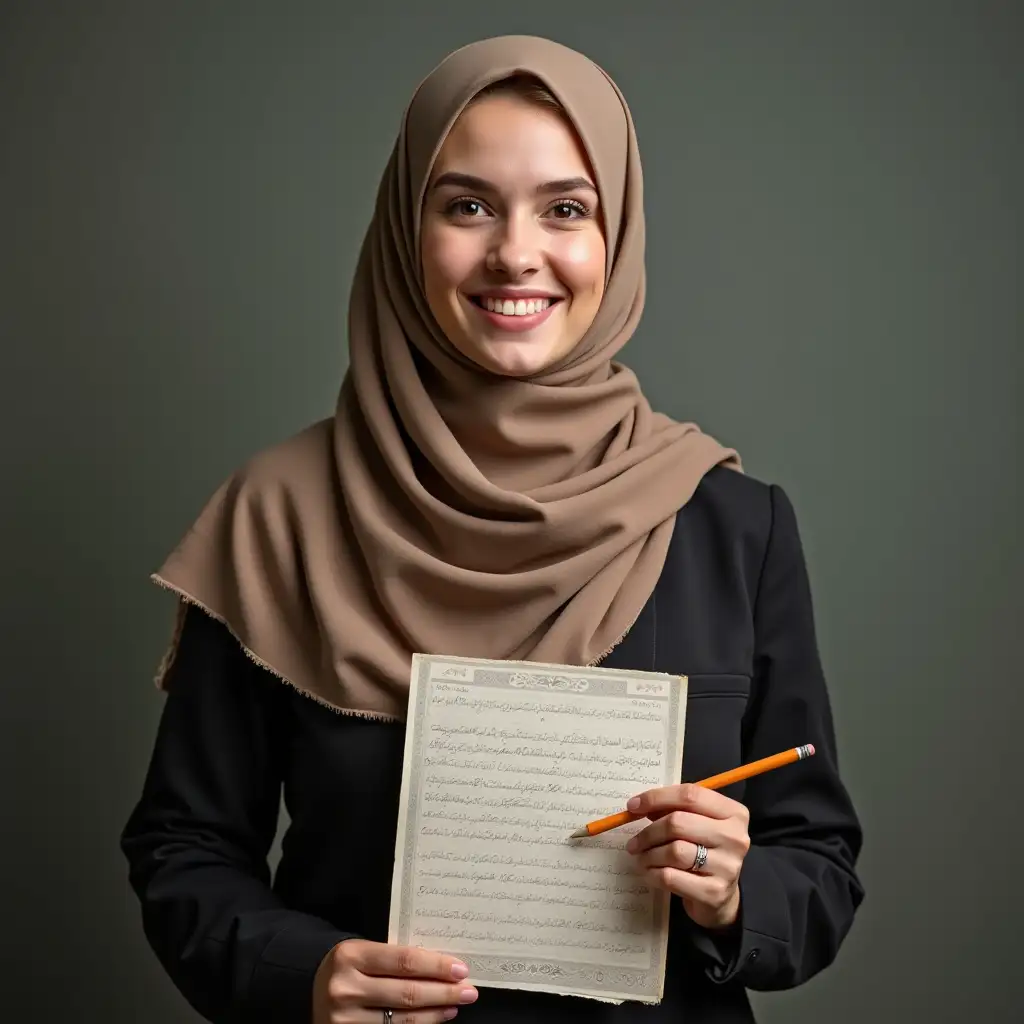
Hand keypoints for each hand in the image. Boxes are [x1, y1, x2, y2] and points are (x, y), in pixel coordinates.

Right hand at [312, 939, 477, 1023]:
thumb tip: (443, 967)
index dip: (436, 967)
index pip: (404, 961)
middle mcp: (345, 988)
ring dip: (435, 1013)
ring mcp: (344, 1018)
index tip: (461, 969)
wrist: (307, 986)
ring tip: (455, 1005)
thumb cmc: (348, 965)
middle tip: (469, 990)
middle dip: (443, 992)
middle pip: (407, 993)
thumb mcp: (364, 951)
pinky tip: (434, 1019)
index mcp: (351, 954)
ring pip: (401, 1019)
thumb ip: (395, 958)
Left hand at [625, 783, 750, 930]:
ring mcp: (727, 866)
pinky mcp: (714, 892)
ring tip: (640, 857)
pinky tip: (649, 872)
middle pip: (678, 823)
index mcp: (733, 813)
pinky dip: (653, 873)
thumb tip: (639, 806)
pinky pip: (671, 877)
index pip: (690, 795)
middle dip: (649, 832)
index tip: (633, 806)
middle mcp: (735, 838)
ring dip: (649, 854)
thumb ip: (674, 809)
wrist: (720, 895)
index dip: (656, 797)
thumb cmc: (704, 850)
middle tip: (634, 842)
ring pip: (674, 851)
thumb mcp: (696, 823)